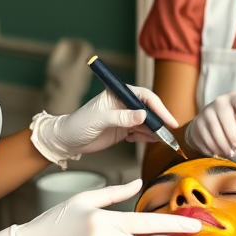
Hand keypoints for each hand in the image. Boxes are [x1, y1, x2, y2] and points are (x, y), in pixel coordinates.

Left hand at [30, 87, 178, 164]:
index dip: (158, 107)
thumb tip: (143, 115)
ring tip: (165, 139)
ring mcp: (124, 118)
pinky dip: (148, 137)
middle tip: (169, 132)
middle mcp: (123, 104)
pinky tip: (154, 141)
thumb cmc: (78, 123)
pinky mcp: (123, 131)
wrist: (67, 140)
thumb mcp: (99, 119)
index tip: (168, 119)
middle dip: (159, 120)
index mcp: (118, 94)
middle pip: (148, 110)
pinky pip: (140, 133)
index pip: (144, 96)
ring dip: (155, 131)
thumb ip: (121, 117)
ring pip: (146, 123)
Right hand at [186, 92, 235, 157]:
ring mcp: (206, 112)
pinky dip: (215, 149)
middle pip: (227, 119)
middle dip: (234, 136)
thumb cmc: (231, 120)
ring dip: (225, 146)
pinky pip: (207, 140)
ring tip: (231, 152)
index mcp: (233, 98)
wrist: (207, 120)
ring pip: (215, 132)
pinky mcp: (197, 124)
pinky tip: (220, 151)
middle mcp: (219, 102)